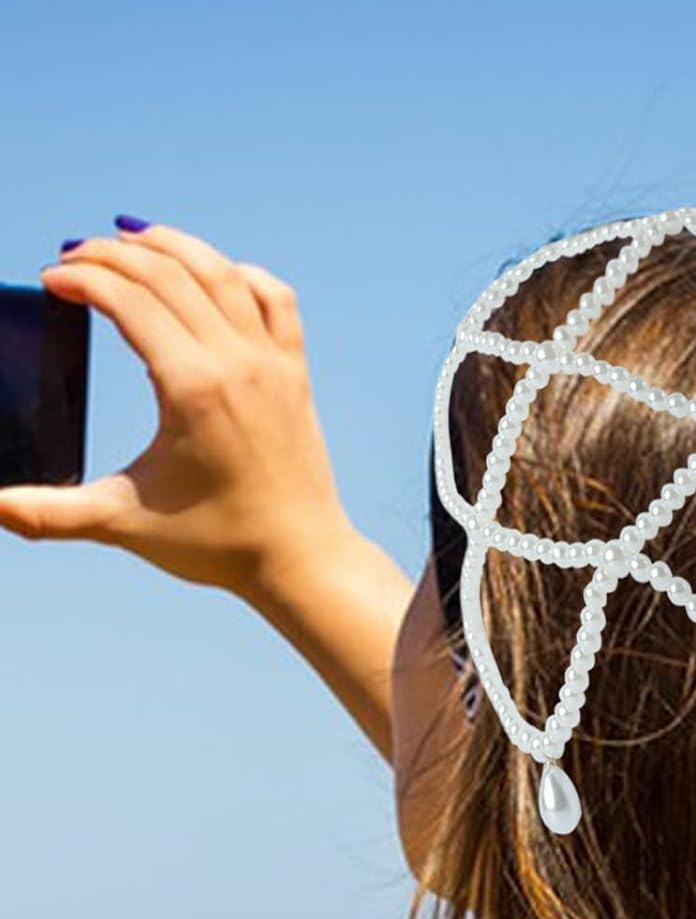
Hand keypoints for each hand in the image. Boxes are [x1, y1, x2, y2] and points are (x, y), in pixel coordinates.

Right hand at [0, 218, 355, 597]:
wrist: (301, 559)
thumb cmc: (217, 543)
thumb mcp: (124, 523)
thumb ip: (50, 513)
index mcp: (192, 388)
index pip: (128, 299)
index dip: (81, 278)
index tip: (52, 280)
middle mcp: (236, 364)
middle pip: (169, 273)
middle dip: (113, 254)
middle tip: (75, 255)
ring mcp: (273, 366)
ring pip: (223, 273)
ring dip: (174, 246)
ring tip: (130, 236)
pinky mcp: (297, 376)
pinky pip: (276, 301)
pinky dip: (241, 275)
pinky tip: (214, 274)